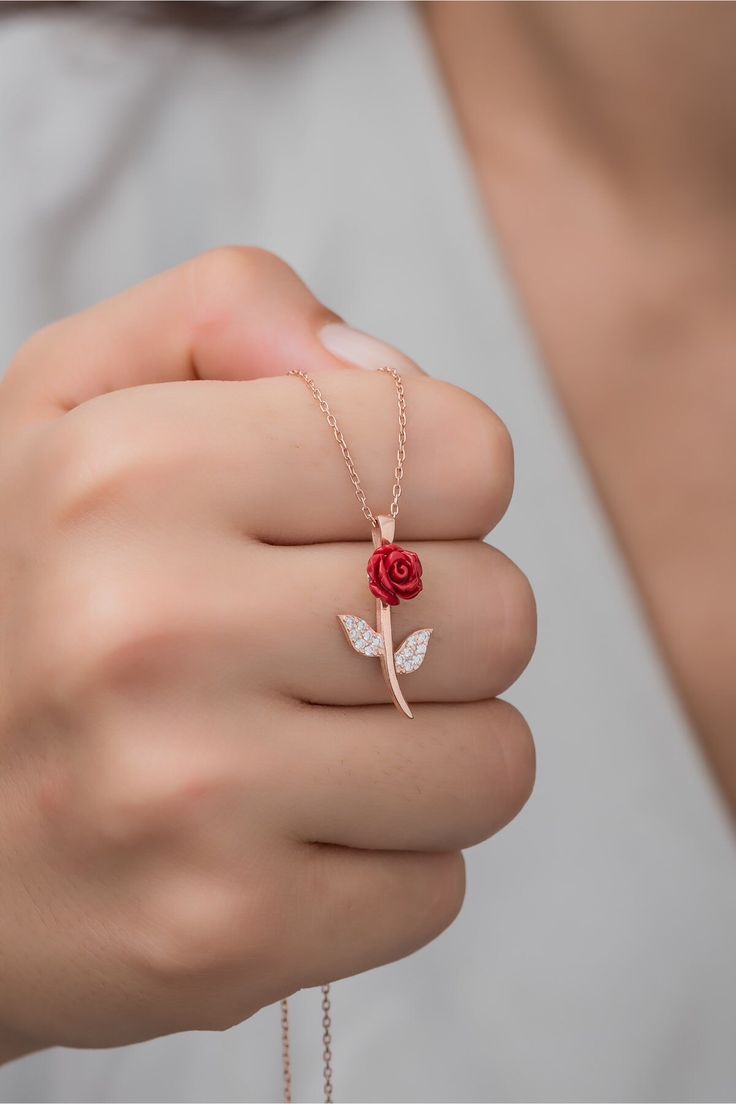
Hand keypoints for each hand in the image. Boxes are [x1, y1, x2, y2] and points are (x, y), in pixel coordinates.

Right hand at [0, 248, 534, 1060]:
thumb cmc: (18, 600)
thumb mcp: (63, 407)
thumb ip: (223, 318)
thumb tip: (377, 368)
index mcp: (133, 470)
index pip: (458, 450)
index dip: (438, 487)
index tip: (370, 526)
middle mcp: (155, 627)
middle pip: (496, 611)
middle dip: (440, 630)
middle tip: (335, 650)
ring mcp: (188, 796)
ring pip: (492, 760)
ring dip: (427, 753)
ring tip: (314, 746)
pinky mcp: (221, 937)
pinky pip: (436, 889)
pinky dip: (384, 864)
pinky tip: (284, 838)